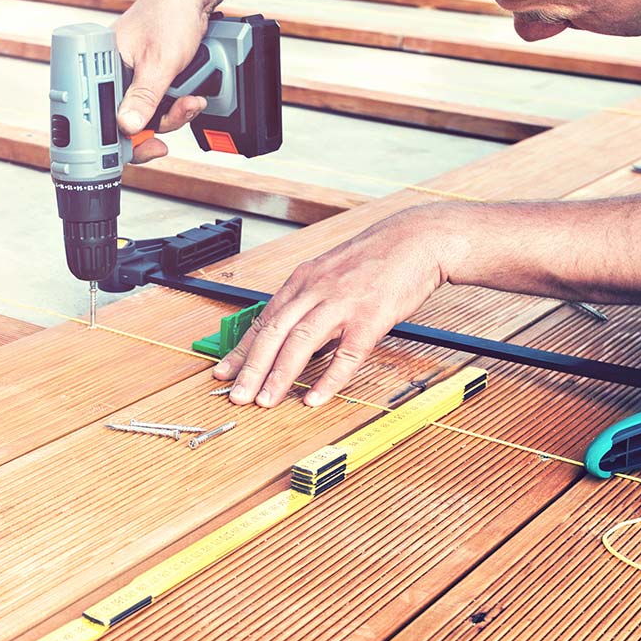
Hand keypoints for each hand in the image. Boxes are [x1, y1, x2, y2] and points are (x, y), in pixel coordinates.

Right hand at [113, 0, 209, 163]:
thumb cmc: (170, 14)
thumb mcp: (158, 62)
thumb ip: (143, 97)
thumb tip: (126, 126)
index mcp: (102, 65)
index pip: (98, 113)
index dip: (116, 137)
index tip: (137, 148)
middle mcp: (115, 74)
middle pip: (126, 120)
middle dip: (156, 125)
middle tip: (174, 120)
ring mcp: (134, 78)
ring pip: (148, 116)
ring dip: (173, 115)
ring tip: (190, 101)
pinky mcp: (151, 80)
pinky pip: (160, 106)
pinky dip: (178, 106)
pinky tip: (191, 97)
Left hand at [214, 206, 451, 407]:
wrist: (416, 240)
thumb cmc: (376, 259)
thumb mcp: (331, 273)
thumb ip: (310, 302)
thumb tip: (294, 337)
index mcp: (304, 280)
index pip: (264, 319)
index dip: (241, 349)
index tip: (224, 372)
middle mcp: (317, 290)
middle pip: (275, 332)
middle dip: (252, 368)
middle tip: (237, 395)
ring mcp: (343, 304)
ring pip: (301, 342)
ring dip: (280, 375)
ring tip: (266, 400)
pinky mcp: (370, 318)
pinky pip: (346, 354)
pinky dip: (328, 378)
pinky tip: (315, 397)